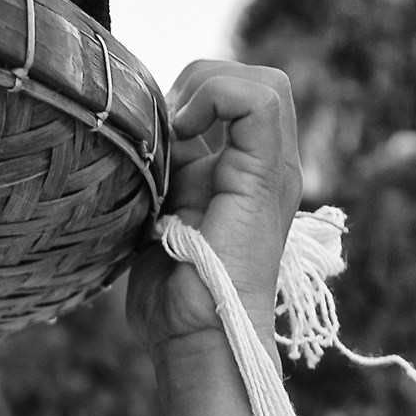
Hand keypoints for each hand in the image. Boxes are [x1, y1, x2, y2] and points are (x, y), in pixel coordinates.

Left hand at [124, 61, 302, 353]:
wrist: (195, 335)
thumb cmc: (173, 294)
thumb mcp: (161, 214)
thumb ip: (166, 173)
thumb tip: (144, 137)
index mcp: (244, 173)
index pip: (236, 98)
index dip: (192, 96)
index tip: (157, 133)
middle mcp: (266, 167)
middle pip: (254, 81)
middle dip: (200, 84)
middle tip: (164, 128)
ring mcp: (271, 171)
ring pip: (264, 82)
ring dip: (206, 89)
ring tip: (174, 132)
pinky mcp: (265, 177)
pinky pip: (258, 100)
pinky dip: (216, 96)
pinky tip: (182, 133)